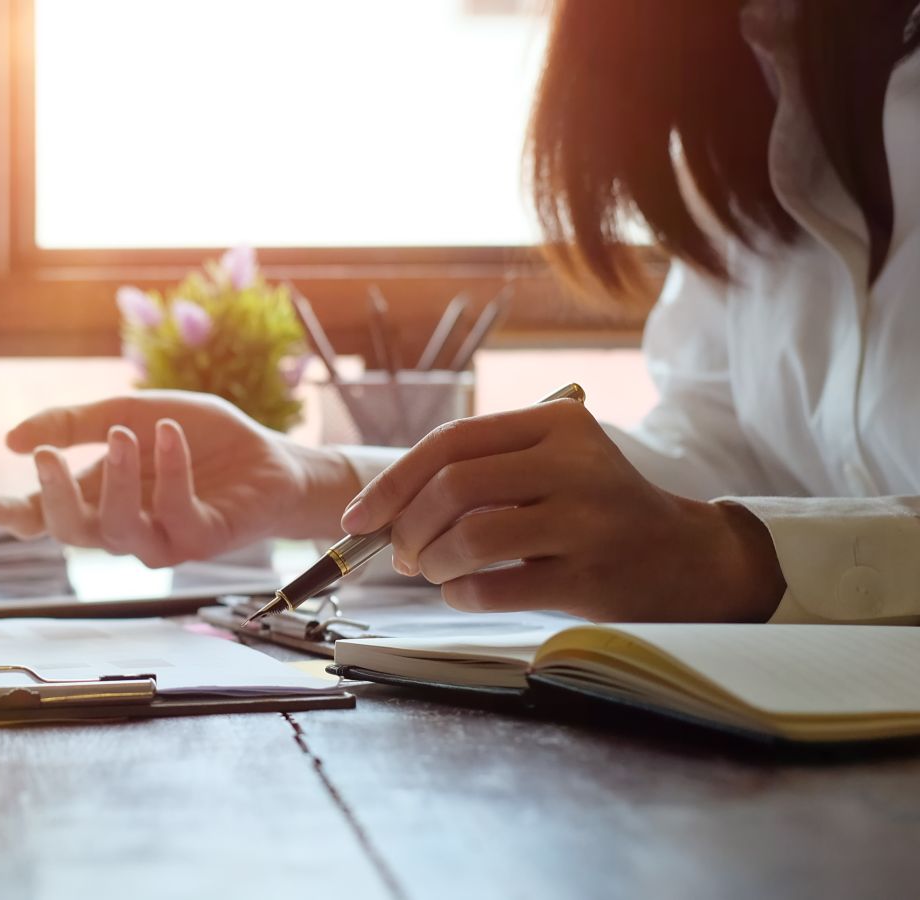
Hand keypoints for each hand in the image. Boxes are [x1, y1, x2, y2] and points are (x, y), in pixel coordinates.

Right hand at [0, 391, 359, 566]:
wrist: (269, 455)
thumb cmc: (197, 437)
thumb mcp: (128, 412)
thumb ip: (73, 422)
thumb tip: (11, 440)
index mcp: (95, 496)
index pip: (38, 516)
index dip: (2, 515)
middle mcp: (119, 526)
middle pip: (68, 530)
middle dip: (52, 495)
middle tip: (44, 453)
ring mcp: (159, 539)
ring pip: (116, 529)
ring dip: (116, 479)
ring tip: (125, 433)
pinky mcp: (200, 541)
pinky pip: (175, 514)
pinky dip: (170, 470)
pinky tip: (167, 434)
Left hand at [339, 398, 785, 621]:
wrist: (686, 559)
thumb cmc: (592, 511)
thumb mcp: (552, 463)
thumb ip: (479, 471)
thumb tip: (379, 509)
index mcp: (557, 423)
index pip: (451, 441)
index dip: (392, 482)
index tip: (358, 518)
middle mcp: (575, 464)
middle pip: (453, 488)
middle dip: (407, 528)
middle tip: (401, 555)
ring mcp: (586, 521)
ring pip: (469, 538)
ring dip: (432, 564)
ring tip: (433, 573)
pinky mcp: (590, 578)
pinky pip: (495, 588)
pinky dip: (461, 595)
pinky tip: (464, 593)